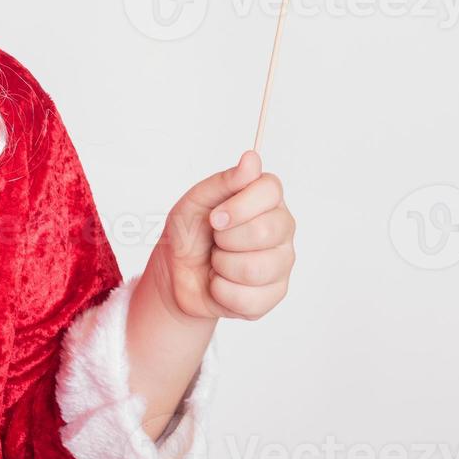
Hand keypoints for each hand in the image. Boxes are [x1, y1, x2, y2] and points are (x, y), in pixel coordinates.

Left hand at [151, 151, 295, 320]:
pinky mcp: (273, 295)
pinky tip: (220, 283)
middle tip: (215, 240)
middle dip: (226, 239)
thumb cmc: (189, 232)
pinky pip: (248, 299)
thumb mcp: (196, 201)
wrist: (176, 273)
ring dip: (222, 266)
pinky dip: (221, 292)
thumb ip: (225, 181)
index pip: (271, 190)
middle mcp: (281, 229)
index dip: (240, 205)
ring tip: (218, 261)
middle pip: (266, 231)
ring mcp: (281, 263)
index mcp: (266, 199)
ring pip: (256, 269)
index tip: (215, 217)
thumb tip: (251, 159)